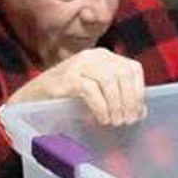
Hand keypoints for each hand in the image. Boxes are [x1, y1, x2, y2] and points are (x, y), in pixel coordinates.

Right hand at [7, 48, 145, 125]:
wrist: (34, 97)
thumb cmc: (70, 97)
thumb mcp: (99, 94)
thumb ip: (120, 98)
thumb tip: (142, 112)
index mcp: (105, 57)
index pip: (133, 68)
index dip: (139, 91)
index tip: (138, 113)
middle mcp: (94, 56)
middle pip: (123, 74)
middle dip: (129, 100)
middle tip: (127, 121)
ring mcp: (79, 64)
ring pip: (109, 80)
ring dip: (116, 104)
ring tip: (115, 122)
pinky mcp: (66, 77)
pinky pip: (91, 90)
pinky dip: (101, 107)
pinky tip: (103, 119)